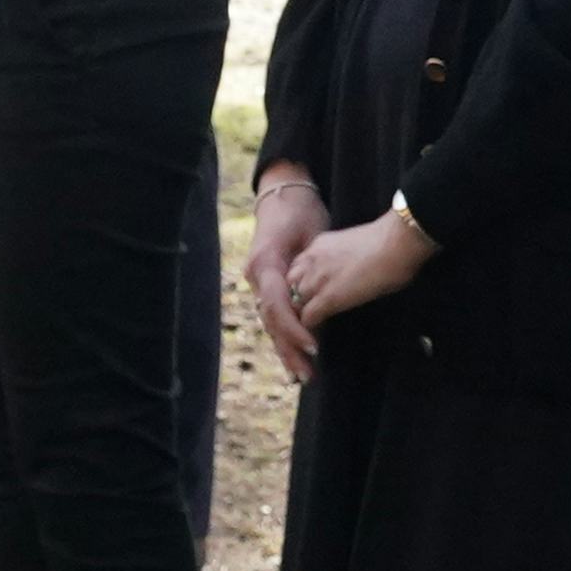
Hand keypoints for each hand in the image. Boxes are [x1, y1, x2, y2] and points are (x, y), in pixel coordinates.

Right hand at [245, 175, 332, 375]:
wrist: (285, 196)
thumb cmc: (300, 210)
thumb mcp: (307, 231)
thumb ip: (308, 263)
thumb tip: (311, 295)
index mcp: (265, 264)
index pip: (277, 306)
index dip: (294, 329)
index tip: (313, 346)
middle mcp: (257, 278)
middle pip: (272, 321)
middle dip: (289, 350)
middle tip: (307, 374)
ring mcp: (260, 284)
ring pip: (272, 323)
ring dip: (287, 350)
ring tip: (303, 375)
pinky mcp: (269, 287)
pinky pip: (277, 317)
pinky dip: (287, 338)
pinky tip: (296, 357)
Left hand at [277, 199, 432, 338]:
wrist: (396, 243)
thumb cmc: (391, 242)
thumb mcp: (356, 246)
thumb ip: (344, 259)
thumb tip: (352, 272)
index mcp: (318, 245)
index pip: (297, 269)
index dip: (303, 285)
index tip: (313, 297)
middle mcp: (311, 261)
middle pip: (290, 287)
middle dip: (297, 301)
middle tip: (309, 316)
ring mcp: (316, 280)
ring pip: (294, 304)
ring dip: (301, 317)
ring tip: (311, 330)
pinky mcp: (327, 298)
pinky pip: (307, 318)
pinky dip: (310, 330)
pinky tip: (319, 336)